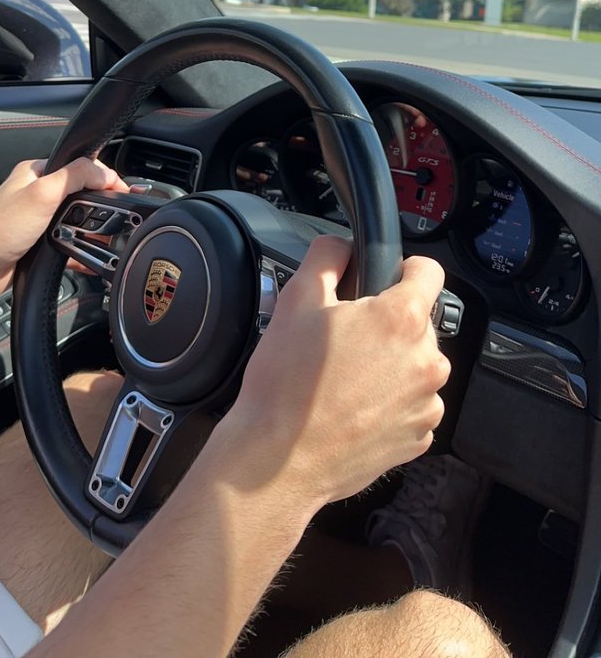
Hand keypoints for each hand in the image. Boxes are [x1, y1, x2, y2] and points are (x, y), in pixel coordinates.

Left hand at [0, 157, 128, 316]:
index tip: (124, 191)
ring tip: (108, 238)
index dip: (105, 177)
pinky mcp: (39, 243)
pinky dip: (81, 251)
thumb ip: (75, 176)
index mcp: (37, 173)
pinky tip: (91, 258)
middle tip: (121, 216)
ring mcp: (38, 220)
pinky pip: (68, 243)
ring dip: (91, 230)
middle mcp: (38, 194)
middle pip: (81, 193)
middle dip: (102, 206)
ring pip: (77, 220)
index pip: (80, 166)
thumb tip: (106, 172)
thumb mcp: (42, 194)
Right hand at [228, 236, 449, 511]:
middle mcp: (426, 361)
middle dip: (387, 324)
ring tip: (346, 378)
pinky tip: (354, 407)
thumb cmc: (286, 385)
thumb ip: (327, 256)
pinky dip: (390, 403)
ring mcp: (426, 404)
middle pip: (419, 322)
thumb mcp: (296, 298)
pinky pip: (412, 406)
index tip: (386, 277)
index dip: (404, 267)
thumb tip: (341, 246)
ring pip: (416, 366)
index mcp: (402, 319)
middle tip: (344, 339)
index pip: (429, 272)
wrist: (277, 461)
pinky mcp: (418, 439)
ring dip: (391, 365)